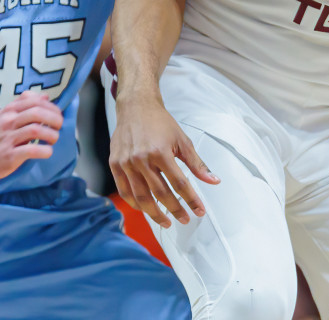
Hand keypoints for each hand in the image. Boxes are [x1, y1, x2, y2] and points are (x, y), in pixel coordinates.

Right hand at [0, 90, 62, 179]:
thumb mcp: (5, 115)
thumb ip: (24, 104)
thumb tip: (45, 96)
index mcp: (9, 110)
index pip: (36, 101)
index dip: (52, 107)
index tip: (57, 115)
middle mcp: (8, 121)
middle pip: (38, 113)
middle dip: (54, 119)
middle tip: (58, 127)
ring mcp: (8, 139)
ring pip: (36, 130)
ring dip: (51, 134)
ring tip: (53, 139)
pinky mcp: (8, 156)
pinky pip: (31, 150)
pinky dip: (44, 150)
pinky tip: (46, 152)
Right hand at [109, 92, 218, 227]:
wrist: (136, 107)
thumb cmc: (160, 123)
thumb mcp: (182, 140)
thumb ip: (197, 164)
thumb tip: (213, 181)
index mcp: (160, 152)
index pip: (179, 183)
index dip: (191, 200)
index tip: (199, 211)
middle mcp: (141, 159)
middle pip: (160, 194)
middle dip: (175, 210)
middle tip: (184, 219)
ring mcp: (126, 163)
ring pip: (141, 197)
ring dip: (154, 213)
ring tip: (166, 222)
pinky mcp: (115, 164)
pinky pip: (125, 191)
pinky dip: (135, 204)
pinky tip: (146, 209)